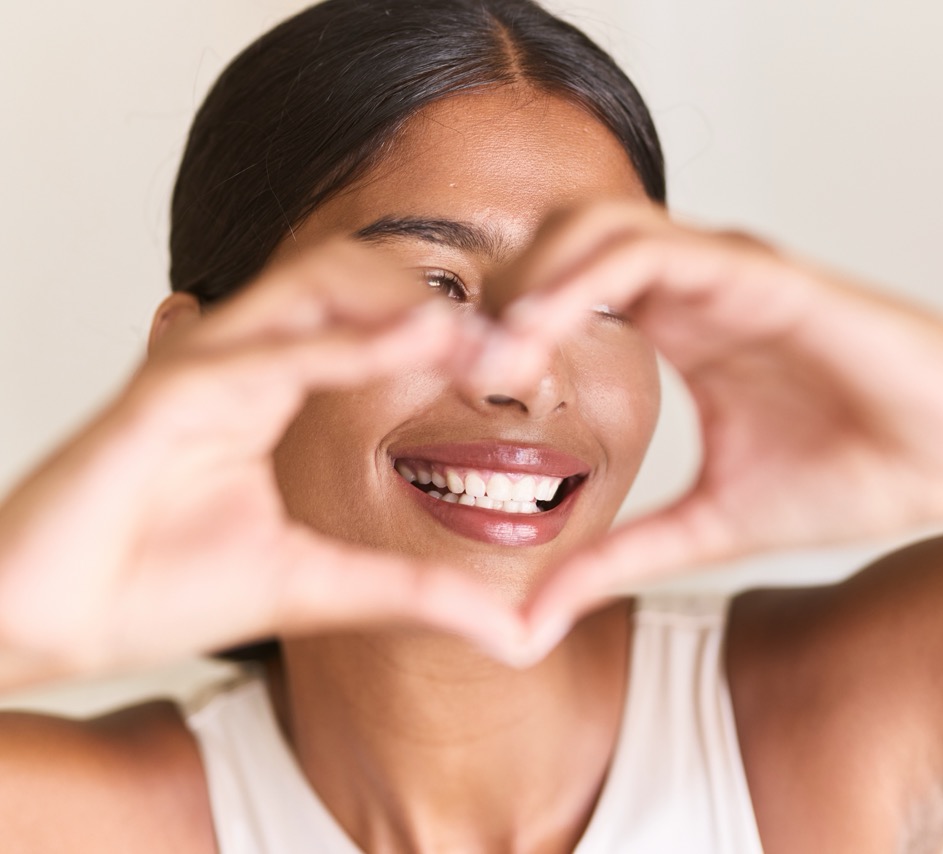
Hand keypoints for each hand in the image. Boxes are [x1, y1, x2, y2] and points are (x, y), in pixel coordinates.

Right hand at [0, 244, 522, 688]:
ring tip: (480, 336)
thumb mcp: (320, 589)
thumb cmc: (159, 590)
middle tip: (516, 348)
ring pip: (312, 285)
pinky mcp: (164, 394)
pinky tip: (415, 344)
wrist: (45, 627)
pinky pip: (267, 352)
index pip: (372, 319)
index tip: (518, 368)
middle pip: (350, 277)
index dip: (450, 331)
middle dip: (438, 299)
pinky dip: (344, 343)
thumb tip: (519, 632)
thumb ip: (415, 596)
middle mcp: (242, 361)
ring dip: (402, 300)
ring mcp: (201, 367)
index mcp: (274, 385)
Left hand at [474, 201, 942, 634]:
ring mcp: (729, 274)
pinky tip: (546, 330)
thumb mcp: (709, 530)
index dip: (503, 330)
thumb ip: (620, 560)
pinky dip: (588, 274)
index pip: (564, 295)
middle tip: (461, 366)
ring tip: (497, 353)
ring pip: (598, 227)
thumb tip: (531, 622)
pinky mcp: (765, 276)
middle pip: (561, 245)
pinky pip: (657, 247)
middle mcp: (697, 291)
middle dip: (500, 293)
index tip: (460, 393)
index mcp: (681, 334)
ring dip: (532, 278)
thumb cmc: (861, 477)